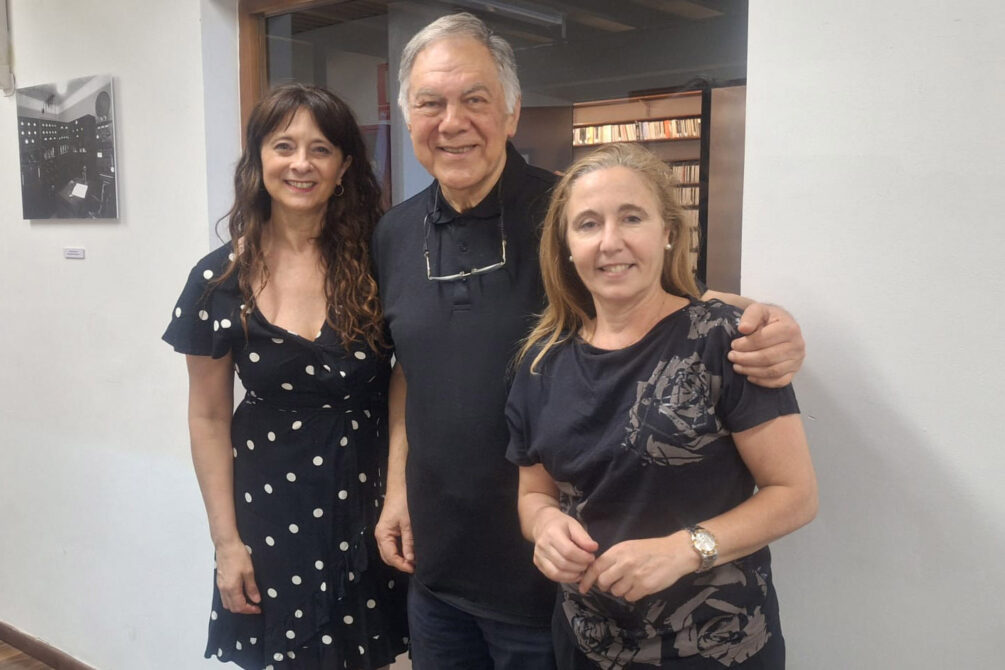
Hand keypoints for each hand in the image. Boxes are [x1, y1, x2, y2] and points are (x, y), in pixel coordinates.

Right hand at [215, 539, 260, 613]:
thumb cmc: (238, 556)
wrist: (226, 545)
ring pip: (227, 603)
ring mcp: (220, 586)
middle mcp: (224, 589)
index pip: (240, 606)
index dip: (250, 610)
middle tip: (254, 606)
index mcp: (232, 588)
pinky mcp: (219, 581)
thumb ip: (252, 588)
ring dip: (237, 605)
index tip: (258, 608)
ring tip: (248, 601)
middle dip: (243, 610)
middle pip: (232, 608)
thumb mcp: (249, 572)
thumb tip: (256, 600)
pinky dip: (232, 600)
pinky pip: (224, 597)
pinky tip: (240, 594)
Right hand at [375, 492, 414, 572]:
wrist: (401, 488)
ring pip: (389, 552)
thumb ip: (409, 542)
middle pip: (388, 557)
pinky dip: (400, 551)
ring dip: (400, 558)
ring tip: (413, 562)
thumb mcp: (408, 524)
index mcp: (383, 535)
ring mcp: (384, 534)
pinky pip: (392, 546)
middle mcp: (380, 536)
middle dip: (399, 564)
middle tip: (414, 567)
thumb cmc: (403, 503)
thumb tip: (410, 560)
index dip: (401, 565)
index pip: (390, 556)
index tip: (414, 569)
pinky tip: (410, 552)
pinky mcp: (389, 531)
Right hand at [531, 508, 597, 582]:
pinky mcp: (538, 564)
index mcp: (552, 533)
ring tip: (582, 570)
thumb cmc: (561, 525)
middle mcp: (542, 545)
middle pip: (563, 563)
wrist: (543, 525)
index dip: (582, 557)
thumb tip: (594, 548)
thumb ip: (584, 537)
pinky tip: (574, 574)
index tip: (592, 557)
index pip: (568, 551)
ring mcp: (538, 556)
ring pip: (557, 573)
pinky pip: (552, 576)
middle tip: (588, 564)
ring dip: (573, 575)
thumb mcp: (574, 525)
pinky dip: (566, 578)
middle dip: (579, 567)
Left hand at [578, 533, 693, 601]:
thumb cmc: (651, 549)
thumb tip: (598, 572)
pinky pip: (630, 597)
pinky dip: (632, 594)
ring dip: (620, 590)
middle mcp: (624, 563)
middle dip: (605, 585)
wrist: (675, 552)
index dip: (587, 579)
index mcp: (618, 551)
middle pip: (603, 582)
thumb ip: (614, 558)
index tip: (582, 587)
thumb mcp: (629, 547)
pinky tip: (639, 586)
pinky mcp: (645, 587)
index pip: (596, 567)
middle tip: (611, 583)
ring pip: (616, 591)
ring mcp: (634, 576)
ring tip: (630, 581)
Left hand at [729, 303, 804, 387]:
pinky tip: (750, 376)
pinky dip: (763, 381)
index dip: (746, 344)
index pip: (764, 339)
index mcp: (789, 328)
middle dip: (745, 358)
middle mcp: (797, 345)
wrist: (781, 325)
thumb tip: (743, 328)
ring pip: (772, 371)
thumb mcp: (759, 310)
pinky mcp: (794, 371)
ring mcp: (797, 360)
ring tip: (737, 366)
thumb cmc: (768, 318)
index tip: (733, 345)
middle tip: (731, 356)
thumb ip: (751, 315)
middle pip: (768, 357)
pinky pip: (780, 381)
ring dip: (751, 370)